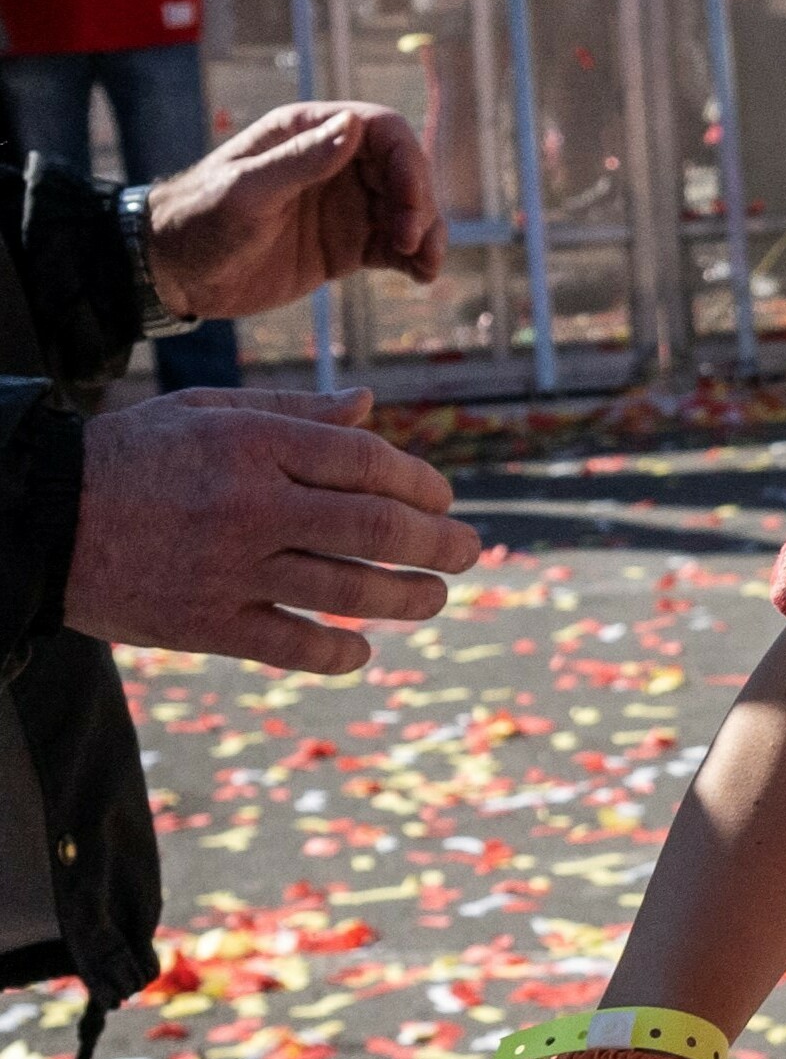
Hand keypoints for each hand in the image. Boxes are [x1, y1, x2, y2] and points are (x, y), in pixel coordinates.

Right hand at [65, 389, 479, 672]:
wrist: (36, 516)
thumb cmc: (130, 456)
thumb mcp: (204, 411)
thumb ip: (291, 411)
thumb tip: (368, 404)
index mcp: (252, 445)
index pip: (367, 462)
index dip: (420, 481)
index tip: (442, 498)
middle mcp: (249, 506)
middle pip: (375, 527)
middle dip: (437, 543)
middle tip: (469, 552)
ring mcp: (229, 570)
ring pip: (347, 590)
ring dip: (408, 598)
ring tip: (435, 597)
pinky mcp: (204, 624)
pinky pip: (292, 647)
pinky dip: (338, 654)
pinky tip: (362, 649)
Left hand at [143, 102, 447, 319]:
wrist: (174, 272)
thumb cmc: (198, 221)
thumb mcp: (246, 191)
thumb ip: (300, 161)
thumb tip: (353, 127)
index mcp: (308, 133)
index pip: (382, 130)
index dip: (408, 161)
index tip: (410, 204)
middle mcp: (334, 163)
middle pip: (405, 170)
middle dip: (420, 204)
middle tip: (411, 243)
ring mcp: (345, 205)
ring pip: (409, 210)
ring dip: (428, 233)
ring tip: (425, 266)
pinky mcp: (348, 244)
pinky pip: (396, 245)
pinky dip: (416, 258)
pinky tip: (420, 276)